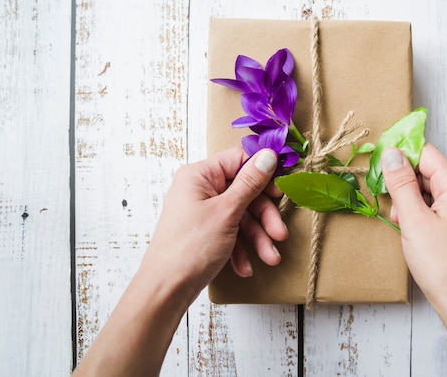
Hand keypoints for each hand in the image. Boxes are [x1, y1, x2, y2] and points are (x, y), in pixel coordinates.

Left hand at [139, 146, 287, 297]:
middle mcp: (199, 189)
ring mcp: (202, 211)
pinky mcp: (205, 232)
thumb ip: (250, 183)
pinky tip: (245, 267)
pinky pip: (230, 232)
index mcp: (199, 175)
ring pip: (241, 216)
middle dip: (264, 217)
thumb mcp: (227, 212)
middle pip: (244, 191)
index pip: (239, 160)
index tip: (280, 190)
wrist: (166, 290)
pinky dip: (241, 249)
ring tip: (270, 257)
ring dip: (257, 237)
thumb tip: (269, 155)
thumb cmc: (189, 248)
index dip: (262, 173)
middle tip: (279, 234)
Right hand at [381, 143, 446, 315]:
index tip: (381, 168)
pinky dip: (427, 214)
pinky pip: (444, 207)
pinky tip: (418, 232)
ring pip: (436, 191)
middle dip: (407, 186)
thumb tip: (391, 154)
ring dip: (415, 202)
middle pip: (431, 172)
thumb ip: (401, 183)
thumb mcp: (413, 221)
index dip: (401, 158)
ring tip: (406, 227)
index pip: (426, 154)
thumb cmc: (444, 267)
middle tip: (394, 209)